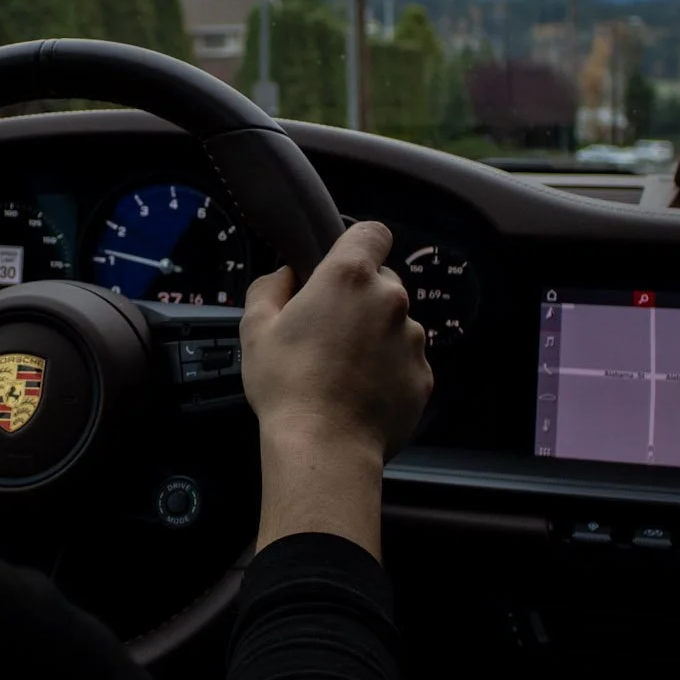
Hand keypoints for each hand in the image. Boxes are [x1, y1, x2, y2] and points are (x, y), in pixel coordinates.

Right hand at [239, 221, 431, 557]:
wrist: (326, 447)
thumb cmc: (287, 385)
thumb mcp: (256, 328)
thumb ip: (270, 286)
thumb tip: (286, 275)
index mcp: (350, 277)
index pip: (372, 232)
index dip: (357, 242)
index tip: (340, 264)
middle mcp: (390, 300)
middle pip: (383, 281)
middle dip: (360, 297)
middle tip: (328, 329)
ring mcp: (413, 339)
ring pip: (396, 323)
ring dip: (375, 335)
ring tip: (343, 369)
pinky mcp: (424, 376)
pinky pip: (405, 361)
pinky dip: (388, 369)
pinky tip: (360, 392)